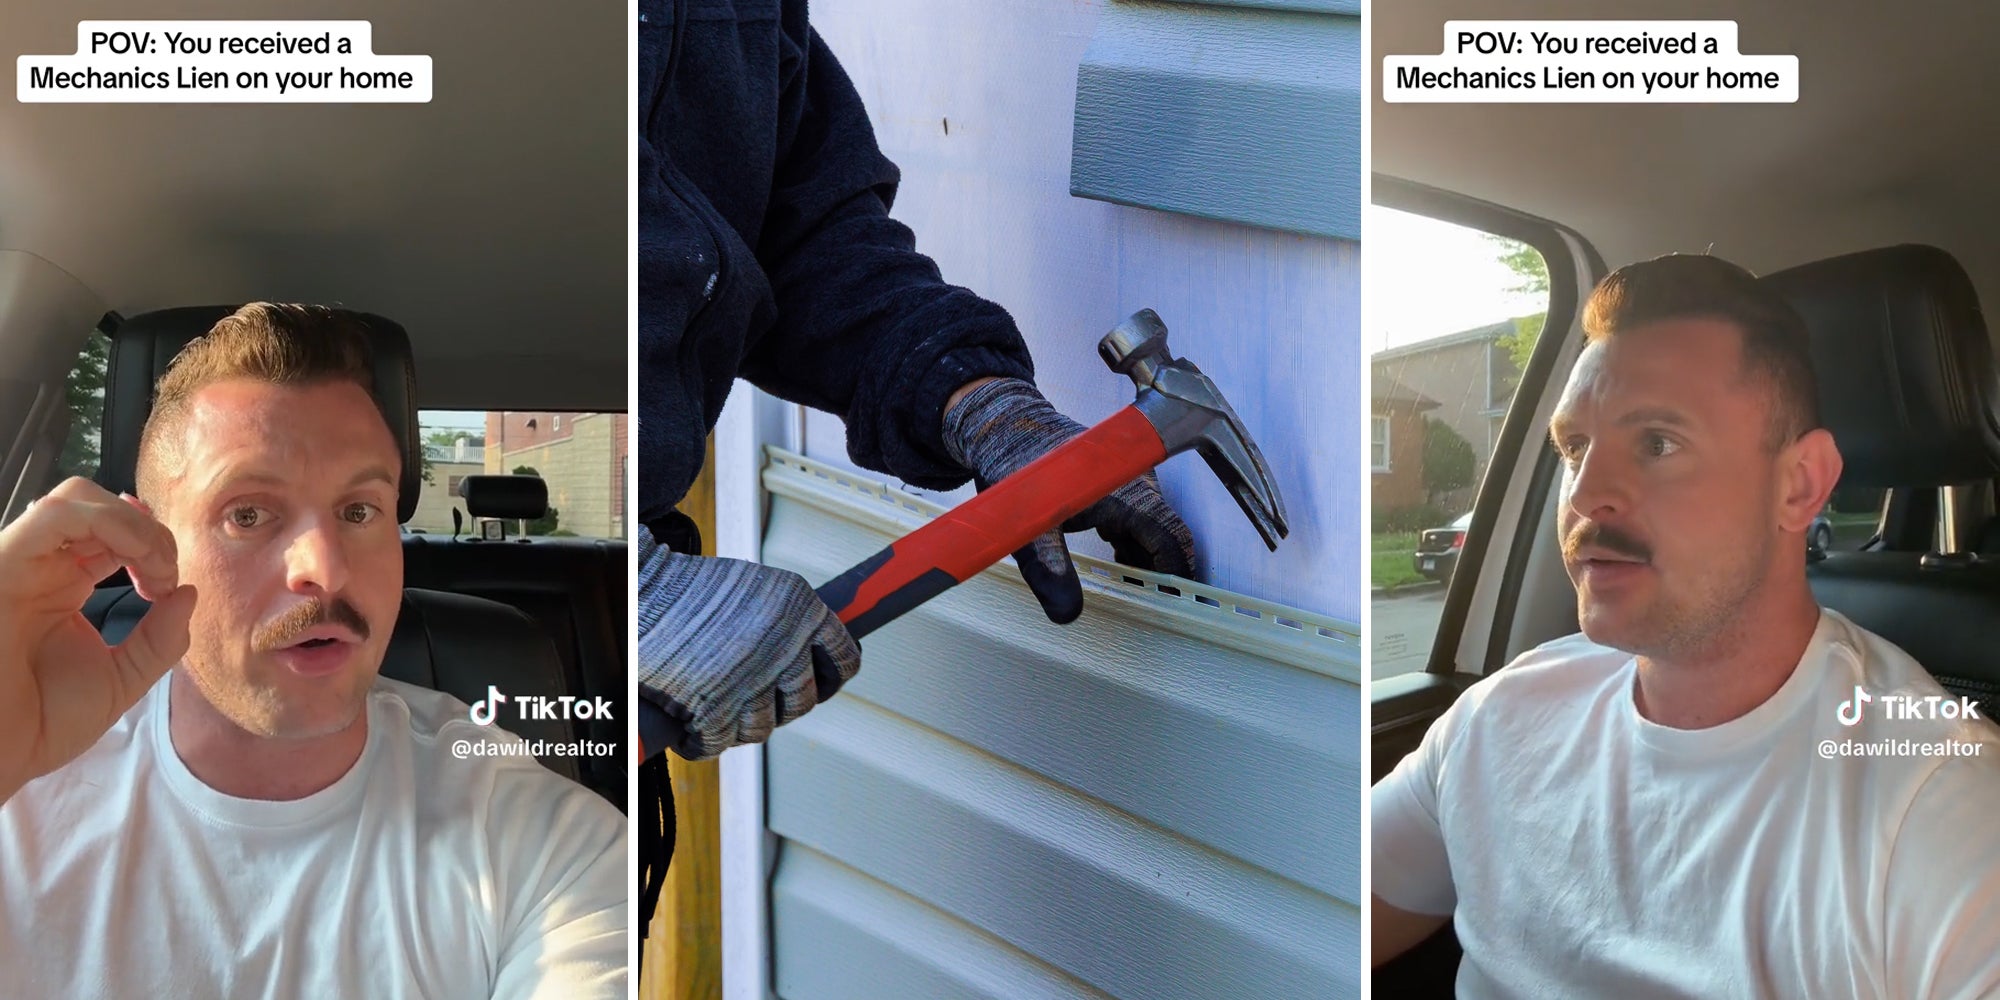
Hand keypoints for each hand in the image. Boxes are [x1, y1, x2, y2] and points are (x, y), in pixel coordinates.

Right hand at [0, 478, 195, 803]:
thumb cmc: (41, 723)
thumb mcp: (122, 679)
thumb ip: (159, 639)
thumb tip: (189, 592)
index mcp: (63, 584)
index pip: (112, 533)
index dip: (154, 544)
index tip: (170, 587)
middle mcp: (40, 566)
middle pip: (99, 507)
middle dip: (149, 530)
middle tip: (166, 574)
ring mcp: (20, 561)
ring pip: (76, 498)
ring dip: (133, 523)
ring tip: (156, 565)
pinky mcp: (3, 563)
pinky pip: (55, 514)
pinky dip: (108, 522)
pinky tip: (136, 556)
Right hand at [634, 528, 859, 760]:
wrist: (640, 591)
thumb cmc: (691, 587)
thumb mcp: (756, 587)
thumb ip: (786, 621)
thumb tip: (810, 659)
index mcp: (803, 610)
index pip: (843, 659)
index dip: (829, 676)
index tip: (817, 681)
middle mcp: (785, 648)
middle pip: (802, 701)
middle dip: (780, 702)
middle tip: (754, 694)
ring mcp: (751, 683)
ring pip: (762, 726)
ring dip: (741, 722)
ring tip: (717, 704)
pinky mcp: (714, 712)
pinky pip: (720, 743)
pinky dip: (704, 739)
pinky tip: (691, 725)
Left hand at [942, 377, 1196, 623]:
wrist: (1006, 427)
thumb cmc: (1018, 468)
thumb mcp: (1030, 527)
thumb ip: (1049, 569)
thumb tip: (1066, 614)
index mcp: (1127, 492)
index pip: (1172, 537)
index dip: (1176, 572)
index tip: (1173, 603)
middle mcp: (1138, 484)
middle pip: (1167, 536)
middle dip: (1161, 572)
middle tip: (1148, 606)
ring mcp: (1131, 482)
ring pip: (1154, 529)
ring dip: (1146, 560)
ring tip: (1132, 592)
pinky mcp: (1119, 484)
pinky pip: (1139, 520)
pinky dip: (1134, 546)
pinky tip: (1117, 564)